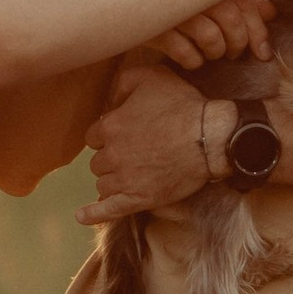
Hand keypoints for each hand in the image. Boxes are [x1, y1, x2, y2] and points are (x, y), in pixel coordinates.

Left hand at [80, 62, 218, 220]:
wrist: (211, 137)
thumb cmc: (184, 105)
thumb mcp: (152, 76)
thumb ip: (123, 82)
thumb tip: (109, 101)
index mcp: (110, 126)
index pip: (94, 136)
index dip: (109, 135)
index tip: (125, 135)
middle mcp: (112, 154)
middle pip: (98, 161)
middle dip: (112, 157)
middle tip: (136, 153)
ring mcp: (124, 179)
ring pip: (103, 183)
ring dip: (113, 179)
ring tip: (133, 174)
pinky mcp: (139, 199)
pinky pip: (109, 209)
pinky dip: (93, 214)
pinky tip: (81, 216)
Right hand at [145, 0, 274, 68]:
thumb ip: (239, 3)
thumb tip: (271, 11)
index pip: (245, 6)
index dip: (258, 33)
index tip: (263, 54)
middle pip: (231, 21)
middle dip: (236, 44)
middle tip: (232, 53)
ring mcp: (173, 8)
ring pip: (210, 37)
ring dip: (215, 52)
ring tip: (211, 54)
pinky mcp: (154, 27)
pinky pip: (183, 51)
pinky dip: (192, 60)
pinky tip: (192, 60)